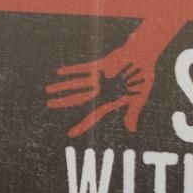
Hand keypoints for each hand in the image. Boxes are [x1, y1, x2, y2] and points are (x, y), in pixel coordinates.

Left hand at [46, 18, 168, 136]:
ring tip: (48, 90)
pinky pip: (82, 69)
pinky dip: (72, 70)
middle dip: (63, 102)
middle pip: (78, 99)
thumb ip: (133, 113)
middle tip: (49, 104)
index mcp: (109, 101)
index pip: (93, 116)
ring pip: (77, 84)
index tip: (70, 134)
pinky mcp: (99, 66)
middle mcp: (101, 91)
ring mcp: (99, 79)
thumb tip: (132, 130)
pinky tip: (60, 72)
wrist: (144, 58)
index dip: (82, 126)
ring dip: (63, 86)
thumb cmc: (143, 79)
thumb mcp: (139, 98)